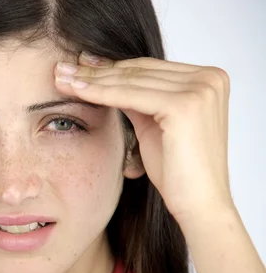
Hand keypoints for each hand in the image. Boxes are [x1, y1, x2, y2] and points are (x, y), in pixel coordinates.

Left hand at [53, 52, 232, 224]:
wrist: (198, 206)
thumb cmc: (178, 172)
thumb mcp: (153, 125)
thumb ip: (137, 98)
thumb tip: (103, 76)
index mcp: (210, 79)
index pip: (148, 68)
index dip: (110, 67)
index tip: (79, 66)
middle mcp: (210, 78)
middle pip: (138, 71)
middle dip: (96, 70)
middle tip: (62, 68)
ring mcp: (201, 90)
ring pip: (130, 81)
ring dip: (91, 79)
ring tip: (61, 78)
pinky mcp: (185, 105)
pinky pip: (129, 95)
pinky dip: (100, 92)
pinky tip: (76, 90)